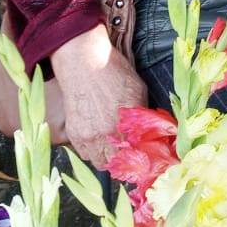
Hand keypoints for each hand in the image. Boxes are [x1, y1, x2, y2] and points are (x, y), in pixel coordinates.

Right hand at [51, 26, 147, 169]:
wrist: (83, 62)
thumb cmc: (114, 71)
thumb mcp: (138, 89)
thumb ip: (143, 113)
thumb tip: (151, 129)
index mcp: (128, 122)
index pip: (138, 155)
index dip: (142, 158)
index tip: (145, 157)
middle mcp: (108, 133)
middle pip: (119, 165)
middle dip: (125, 161)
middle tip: (129, 153)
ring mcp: (89, 136)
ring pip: (101, 163)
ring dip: (108, 159)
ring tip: (112, 147)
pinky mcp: (75, 134)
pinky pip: (85, 154)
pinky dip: (92, 151)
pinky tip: (97, 139)